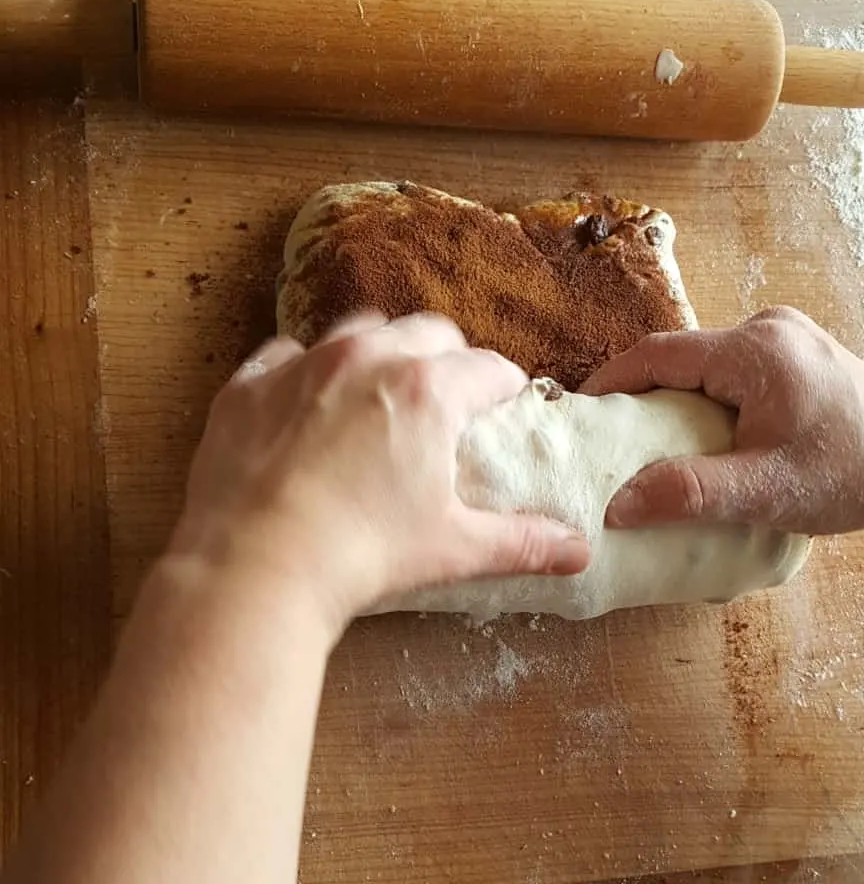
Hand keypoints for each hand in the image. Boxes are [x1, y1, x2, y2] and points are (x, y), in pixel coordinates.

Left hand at [171, 313, 588, 634]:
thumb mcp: (453, 547)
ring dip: (380, 350)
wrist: (254, 567)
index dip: (503, 387)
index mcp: (429, 391)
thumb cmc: (363, 554)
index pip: (488, 369)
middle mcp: (368, 358)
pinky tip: (307, 402)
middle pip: (428, 332)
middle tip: (448, 398)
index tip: (503, 404)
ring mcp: (304, 365)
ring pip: (359, 329)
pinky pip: (286, 354)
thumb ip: (522, 542)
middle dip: (448, 357)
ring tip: (381, 388)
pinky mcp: (250, 385)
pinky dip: (305, 370)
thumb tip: (579, 552)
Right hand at [580, 307, 863, 535]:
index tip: (582, 410)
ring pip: (706, 360)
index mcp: (756, 350)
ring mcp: (787, 336)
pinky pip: (731, 365)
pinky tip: (704, 428)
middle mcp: (770, 328)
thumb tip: (617, 506)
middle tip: (615, 432)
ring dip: (676, 392)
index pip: (659, 353)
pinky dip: (706, 392)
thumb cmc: (849, 476)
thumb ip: (687, 493)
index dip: (612, 380)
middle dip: (642, 390)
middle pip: (681, 354)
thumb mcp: (763, 491)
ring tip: (653, 435)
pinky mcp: (798, 351)